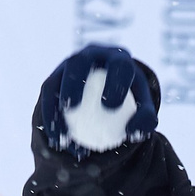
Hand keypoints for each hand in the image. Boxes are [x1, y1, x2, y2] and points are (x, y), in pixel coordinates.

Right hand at [35, 45, 159, 156]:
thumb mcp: (142, 109)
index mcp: (118, 58)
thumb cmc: (131, 101)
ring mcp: (71, 63)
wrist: (111, 92)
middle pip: (79, 62)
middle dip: (74, 81)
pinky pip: (49, 95)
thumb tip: (134, 132)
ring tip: (63, 132)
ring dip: (56, 105)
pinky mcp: (56, 76)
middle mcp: (92, 55)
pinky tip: (56, 140)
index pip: (118, 65)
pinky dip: (50, 116)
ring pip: (58, 81)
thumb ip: (145, 120)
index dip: (115, 81)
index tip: (111, 105)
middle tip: (74, 107)